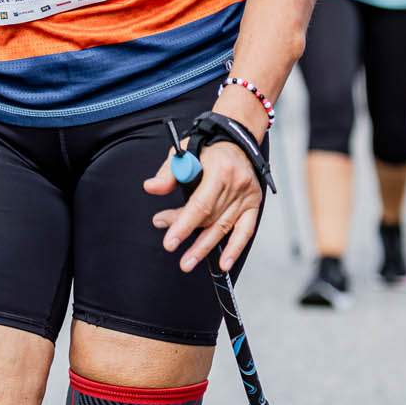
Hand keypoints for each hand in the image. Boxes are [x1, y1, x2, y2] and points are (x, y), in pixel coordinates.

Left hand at [144, 137, 262, 273]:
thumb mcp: (184, 150)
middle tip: (170, 247)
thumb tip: (151, 188)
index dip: (183, 225)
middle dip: (188, 233)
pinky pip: (245, 231)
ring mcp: (247, 196)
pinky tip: (224, 264)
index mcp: (220, 170)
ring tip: (187, 262)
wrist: (237, 141)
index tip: (170, 241)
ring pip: (223, 227)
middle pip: (210, 217)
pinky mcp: (254, 204)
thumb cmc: (208, 148)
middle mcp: (237, 184)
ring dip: (205, 247)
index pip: (200, 204)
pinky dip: (235, 248)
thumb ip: (168, 173)